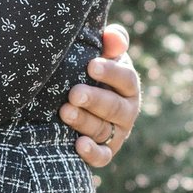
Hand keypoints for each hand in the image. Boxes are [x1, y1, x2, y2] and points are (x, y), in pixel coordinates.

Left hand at [61, 24, 139, 167]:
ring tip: (64, 112)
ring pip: (103, 130)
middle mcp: (127, 110)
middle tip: (74, 93)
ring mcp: (116, 133)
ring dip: (84, 122)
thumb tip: (111, 35)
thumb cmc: (88, 71)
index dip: (111, 73)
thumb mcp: (101, 53)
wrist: (73, 99)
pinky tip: (78, 144)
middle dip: (94, 100)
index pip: (126, 79)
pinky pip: (102, 156)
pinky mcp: (105, 152)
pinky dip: (92, 153)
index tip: (91, 65)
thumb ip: (111, 42)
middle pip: (114, 107)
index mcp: (128, 85)